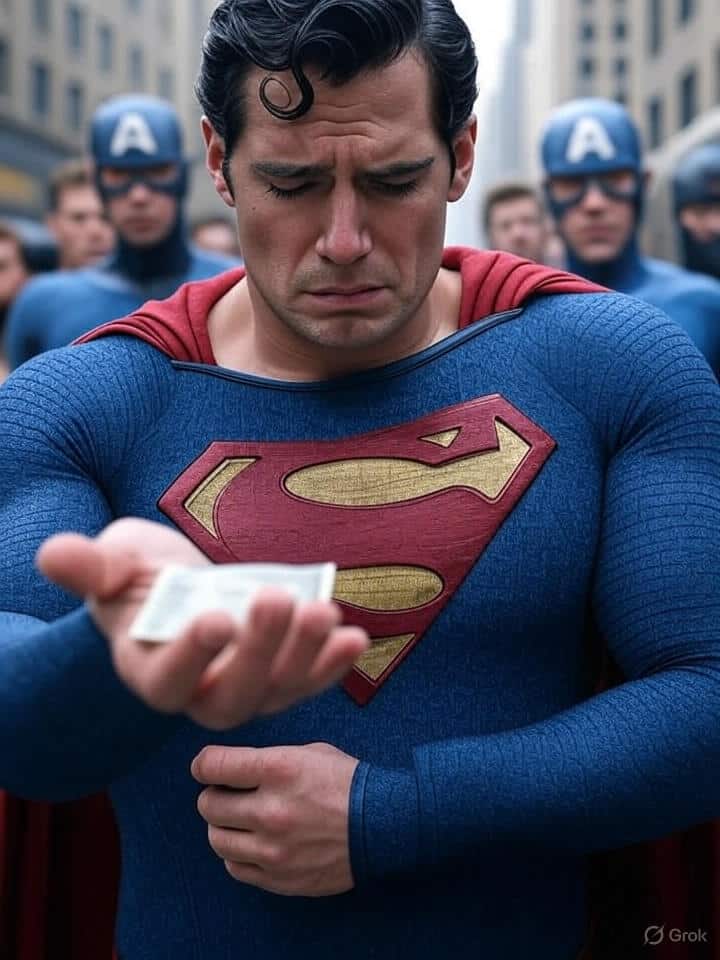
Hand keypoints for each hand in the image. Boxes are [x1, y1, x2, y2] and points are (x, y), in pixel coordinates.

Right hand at [36, 518, 368, 728]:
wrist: (176, 587)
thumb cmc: (136, 576)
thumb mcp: (111, 562)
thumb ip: (89, 566)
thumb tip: (54, 553)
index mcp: (147, 671)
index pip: (167, 680)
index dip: (191, 655)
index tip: (216, 617)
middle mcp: (197, 693)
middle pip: (230, 695)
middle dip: (260, 650)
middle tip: (279, 598)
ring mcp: (242, 689)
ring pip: (275, 693)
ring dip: (305, 658)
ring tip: (326, 615)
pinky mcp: (277, 677)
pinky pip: (306, 681)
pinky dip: (331, 664)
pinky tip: (354, 637)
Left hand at [193, 742, 358, 895]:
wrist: (384, 824)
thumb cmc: (348, 783)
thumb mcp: (309, 752)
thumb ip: (267, 760)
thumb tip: (231, 768)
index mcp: (278, 769)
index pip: (212, 766)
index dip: (204, 765)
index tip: (207, 767)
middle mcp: (271, 810)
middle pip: (208, 805)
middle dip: (214, 795)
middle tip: (228, 793)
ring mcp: (273, 849)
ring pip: (217, 839)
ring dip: (224, 826)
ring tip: (241, 819)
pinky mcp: (279, 878)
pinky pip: (235, 867)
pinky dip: (238, 853)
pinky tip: (254, 842)